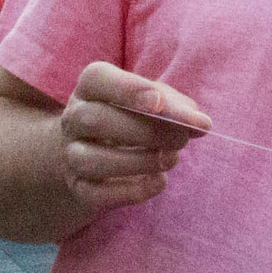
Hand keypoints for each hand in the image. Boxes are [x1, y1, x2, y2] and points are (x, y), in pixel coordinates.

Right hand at [58, 61, 209, 214]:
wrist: (97, 150)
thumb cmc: (132, 116)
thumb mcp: (152, 101)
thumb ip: (175, 106)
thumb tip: (199, 123)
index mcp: (91, 87)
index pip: (97, 79)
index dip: (128, 89)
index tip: (158, 103)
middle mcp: (74, 118)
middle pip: (96, 120)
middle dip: (145, 130)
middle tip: (182, 138)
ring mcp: (71, 154)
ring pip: (93, 160)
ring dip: (140, 161)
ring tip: (171, 159)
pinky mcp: (78, 187)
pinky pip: (97, 194)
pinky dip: (133, 191)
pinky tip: (159, 181)